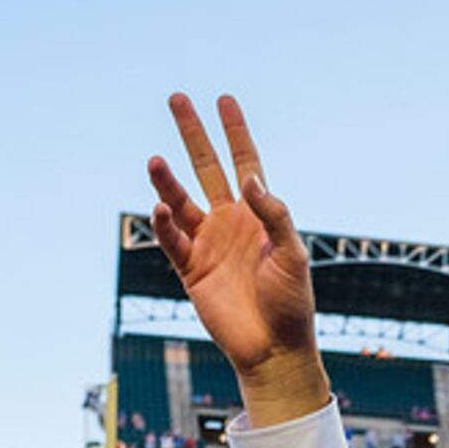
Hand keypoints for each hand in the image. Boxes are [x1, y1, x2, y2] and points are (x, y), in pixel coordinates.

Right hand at [147, 93, 328, 422]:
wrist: (273, 348)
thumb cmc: (291, 302)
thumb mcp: (292, 253)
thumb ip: (274, 214)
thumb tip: (249, 178)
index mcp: (259, 215)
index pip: (245, 162)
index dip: (235, 131)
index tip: (225, 99)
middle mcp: (230, 222)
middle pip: (207, 167)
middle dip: (193, 135)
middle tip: (177, 99)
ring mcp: (208, 244)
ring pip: (181, 201)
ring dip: (167, 181)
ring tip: (155, 160)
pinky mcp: (190, 270)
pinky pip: (171, 240)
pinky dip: (164, 224)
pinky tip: (160, 208)